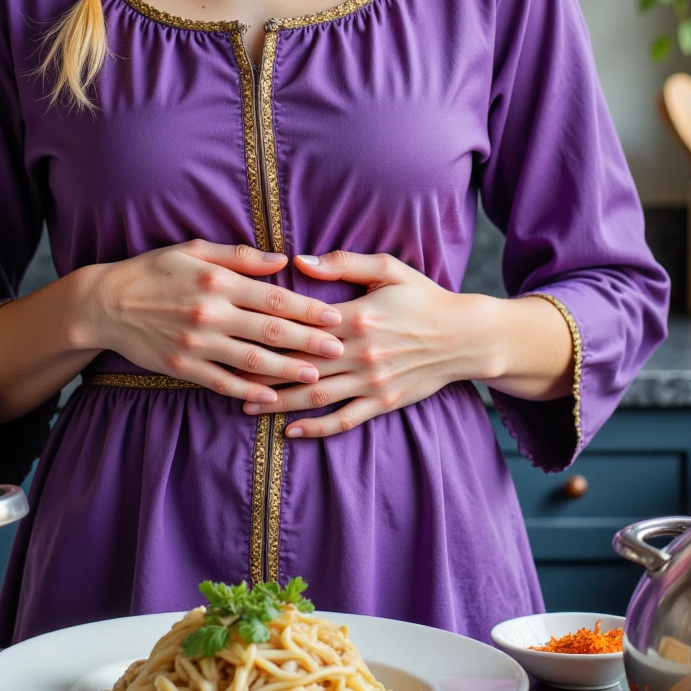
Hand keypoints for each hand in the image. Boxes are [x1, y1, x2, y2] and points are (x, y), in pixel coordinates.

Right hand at [75, 239, 344, 406]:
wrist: (106, 303)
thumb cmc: (155, 270)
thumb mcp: (195, 250)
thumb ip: (241, 256)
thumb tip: (283, 259)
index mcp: (218, 280)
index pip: (274, 297)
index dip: (308, 309)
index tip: (334, 317)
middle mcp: (211, 313)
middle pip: (270, 331)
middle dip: (309, 343)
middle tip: (339, 350)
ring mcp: (197, 343)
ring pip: (252, 361)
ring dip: (287, 371)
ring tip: (315, 376)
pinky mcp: (182, 367)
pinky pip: (222, 382)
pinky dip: (249, 391)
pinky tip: (271, 396)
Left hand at [241, 250, 498, 438]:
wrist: (466, 336)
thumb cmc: (423, 297)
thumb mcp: (387, 268)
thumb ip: (342, 263)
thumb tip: (298, 260)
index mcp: (355, 317)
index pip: (300, 327)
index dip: (266, 333)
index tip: (234, 332)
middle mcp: (359, 353)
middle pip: (300, 366)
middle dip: (260, 372)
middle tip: (224, 373)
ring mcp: (371, 382)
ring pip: (315, 396)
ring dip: (278, 402)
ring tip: (245, 404)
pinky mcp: (383, 402)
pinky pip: (344, 419)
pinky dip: (316, 427)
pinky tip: (290, 431)